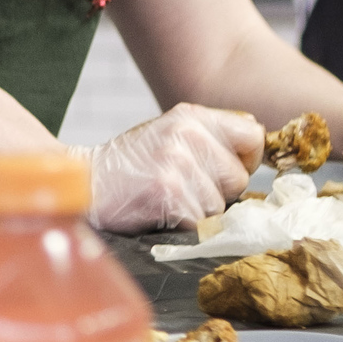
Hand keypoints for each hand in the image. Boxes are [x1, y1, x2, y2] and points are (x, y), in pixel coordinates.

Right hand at [83, 106, 260, 229]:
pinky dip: (181, 225)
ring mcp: (177, 163)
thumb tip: (258, 143)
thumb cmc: (131, 164)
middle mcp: (187, 134)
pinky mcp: (168, 194)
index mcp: (191, 115)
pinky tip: (157, 210)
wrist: (84, 182)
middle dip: (217, 191)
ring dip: (196, 211)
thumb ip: (210, 135)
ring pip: (218, 205)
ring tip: (165, 198)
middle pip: (239, 178)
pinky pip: (198, 222)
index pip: (253, 136)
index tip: (220, 170)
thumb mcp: (169, 132)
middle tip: (181, 186)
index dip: (243, 160)